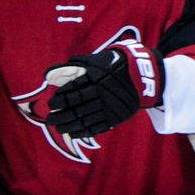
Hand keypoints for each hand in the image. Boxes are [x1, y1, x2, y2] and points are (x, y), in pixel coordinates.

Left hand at [45, 40, 164, 138]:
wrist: (143, 75)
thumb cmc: (115, 65)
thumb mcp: (96, 60)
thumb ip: (75, 65)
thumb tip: (50, 73)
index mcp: (95, 78)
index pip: (73, 90)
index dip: (61, 98)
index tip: (52, 103)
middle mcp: (102, 93)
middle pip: (77, 107)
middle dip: (61, 115)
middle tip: (50, 119)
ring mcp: (110, 106)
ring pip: (86, 119)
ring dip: (70, 125)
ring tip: (59, 129)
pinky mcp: (117, 116)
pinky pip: (99, 127)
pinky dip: (85, 132)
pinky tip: (74, 133)